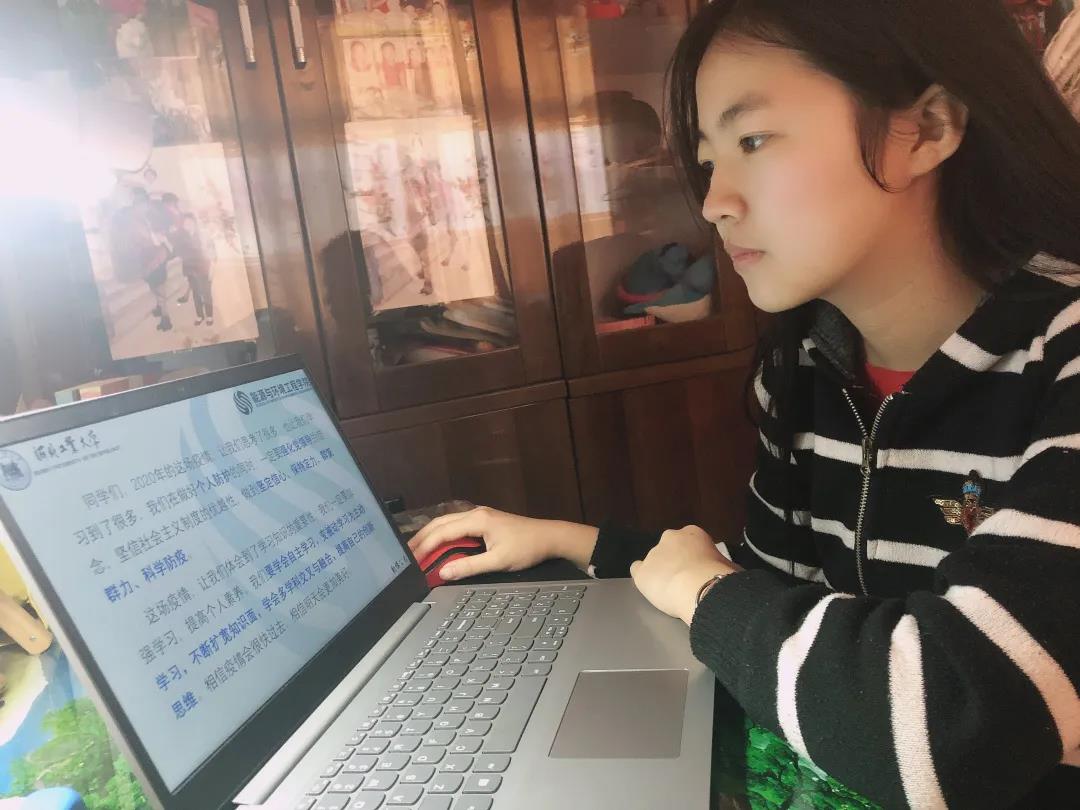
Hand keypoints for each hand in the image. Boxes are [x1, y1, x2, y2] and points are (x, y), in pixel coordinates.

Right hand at [407, 506, 565, 580]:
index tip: (411, 560)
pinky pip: (457, 526)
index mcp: (477, 520)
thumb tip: (444, 573)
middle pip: (440, 523)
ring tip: (416, 550)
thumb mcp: (498, 561)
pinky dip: (443, 535)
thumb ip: (470, 567)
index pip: (442, 532)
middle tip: (406, 555)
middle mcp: (475, 513)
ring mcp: (480, 516)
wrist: (550, 537)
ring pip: (447, 523)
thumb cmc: (528, 548)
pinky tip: (438, 545)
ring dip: (431, 536)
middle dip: (421, 538)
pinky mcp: (484, 521)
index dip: (424, 547)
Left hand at [629, 525, 741, 624]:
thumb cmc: (719, 575)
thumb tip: (729, 573)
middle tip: (686, 579)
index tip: (700, 569)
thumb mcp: (728, 565)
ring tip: (672, 589)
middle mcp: (670, 537)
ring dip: (661, 571)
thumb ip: (721, 565)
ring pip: (655, 560)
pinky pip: (638, 570)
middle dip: (676, 561)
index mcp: (693, 533)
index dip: (694, 556)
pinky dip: (644, 577)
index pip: (691, 541)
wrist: (698, 586)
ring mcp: (653, 554)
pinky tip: (651, 588)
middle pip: (671, 548)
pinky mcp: (642, 572)